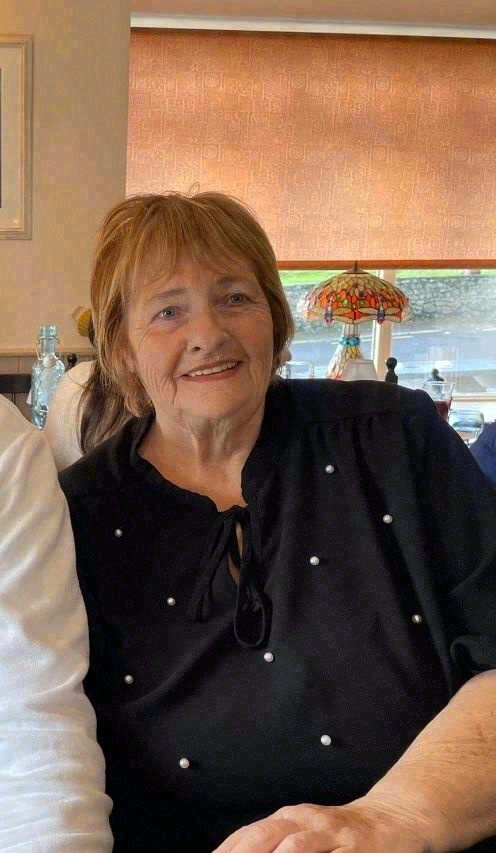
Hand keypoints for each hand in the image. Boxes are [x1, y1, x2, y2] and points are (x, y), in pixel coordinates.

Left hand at [212, 800, 433, 851]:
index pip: (248, 836)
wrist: (394, 817)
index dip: (227, 851)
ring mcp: (333, 834)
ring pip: (297, 847)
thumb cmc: (342, 835)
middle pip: (266, 837)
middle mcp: (307, 822)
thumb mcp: (306, 835)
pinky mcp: (357, 847)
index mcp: (289, 820)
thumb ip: (275, 845)